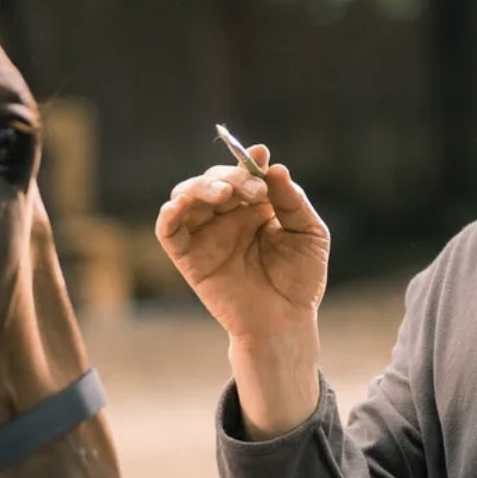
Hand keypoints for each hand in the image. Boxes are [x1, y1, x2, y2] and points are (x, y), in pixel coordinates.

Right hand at [155, 144, 329, 342]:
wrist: (286, 321)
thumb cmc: (300, 280)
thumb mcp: (308, 234)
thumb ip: (293, 201)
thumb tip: (274, 167)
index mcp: (255, 207)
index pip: (243, 173)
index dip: (248, 161)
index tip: (260, 156)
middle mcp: (227, 216)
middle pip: (215, 179)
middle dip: (233, 177)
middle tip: (255, 190)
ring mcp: (206, 235)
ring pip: (186, 195)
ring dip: (200, 185)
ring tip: (223, 193)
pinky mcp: (188, 257)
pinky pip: (168, 229)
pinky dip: (169, 212)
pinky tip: (180, 203)